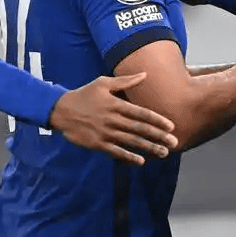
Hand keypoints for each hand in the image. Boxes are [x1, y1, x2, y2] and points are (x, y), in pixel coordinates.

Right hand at [49, 72, 178, 164]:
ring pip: (131, 141)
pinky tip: (141, 161)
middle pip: (140, 129)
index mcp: (116, 104)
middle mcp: (113, 119)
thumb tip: (145, 74)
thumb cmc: (84, 94)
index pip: (141, 113)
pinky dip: (129, 157)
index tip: (171, 126)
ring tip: (164, 152)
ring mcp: (105, 133)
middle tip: (174, 142)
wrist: (61, 110)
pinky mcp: (97, 144)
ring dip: (148, 148)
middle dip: (158, 136)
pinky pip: (116, 152)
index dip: (157, 120)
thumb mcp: (103, 83)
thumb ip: (125, 81)